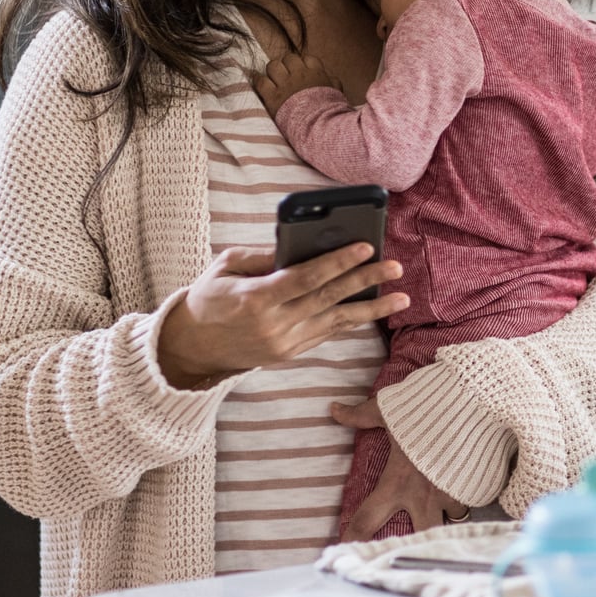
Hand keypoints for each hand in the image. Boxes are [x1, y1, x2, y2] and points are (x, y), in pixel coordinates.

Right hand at [155, 243, 407, 388]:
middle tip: (395, 266)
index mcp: (255, 299)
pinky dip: (351, 320)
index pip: (306, 278)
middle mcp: (274, 325)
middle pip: (328, 298)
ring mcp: (285, 343)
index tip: (365, 246)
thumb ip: (262, 255)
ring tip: (402, 298)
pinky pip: (328, 333)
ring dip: (372, 309)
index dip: (337, 262)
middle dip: (365, 281)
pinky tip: (374, 309)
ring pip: (337, 322)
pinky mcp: (291, 354)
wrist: (193, 347)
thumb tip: (298, 242)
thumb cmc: (209, 297)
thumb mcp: (226, 266)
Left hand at [255, 52, 339, 119]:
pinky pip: (260, 81)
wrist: (319, 127)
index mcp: (316, 73)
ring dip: (273, 71)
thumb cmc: (330, 112)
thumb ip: (333, 83)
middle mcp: (299, 75)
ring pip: (273, 65)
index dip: (304, 64)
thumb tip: (330, 78)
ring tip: (274, 80)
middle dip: (287, 65)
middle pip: (289, 58)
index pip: (308, 58)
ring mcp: (284, 84)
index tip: (302, 72)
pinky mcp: (272, 96)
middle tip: (286, 75)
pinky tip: (263, 88)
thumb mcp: (336, 94)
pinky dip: (260, 82)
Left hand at [334, 403, 469, 539]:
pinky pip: (475, 501)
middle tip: (411, 546)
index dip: (352, 537)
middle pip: (419, 537)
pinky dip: (472, 497)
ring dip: (450, 516)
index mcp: (397, 482)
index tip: (345, 549)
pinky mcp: (476, 484)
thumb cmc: (424, 407)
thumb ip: (360, 415)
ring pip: (453, 519)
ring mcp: (453, 492)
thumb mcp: (388, 409)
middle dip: (415, 545)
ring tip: (448, 513)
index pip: (367, 519)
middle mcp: (425, 496)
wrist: (472, 400)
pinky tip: (472, 492)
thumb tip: (334, 408)